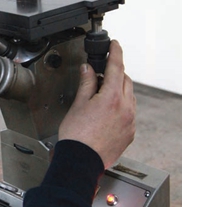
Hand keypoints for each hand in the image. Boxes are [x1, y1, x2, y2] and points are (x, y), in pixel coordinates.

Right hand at [58, 40, 135, 168]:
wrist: (81, 161)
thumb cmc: (76, 137)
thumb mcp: (78, 104)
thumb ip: (86, 83)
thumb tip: (89, 70)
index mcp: (112, 98)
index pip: (116, 67)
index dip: (115, 53)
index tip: (115, 45)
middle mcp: (126, 109)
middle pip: (125, 81)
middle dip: (115, 73)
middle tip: (102, 72)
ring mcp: (130, 122)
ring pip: (129, 97)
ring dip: (119, 90)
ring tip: (102, 94)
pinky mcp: (130, 133)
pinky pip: (129, 113)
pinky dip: (121, 106)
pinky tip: (107, 112)